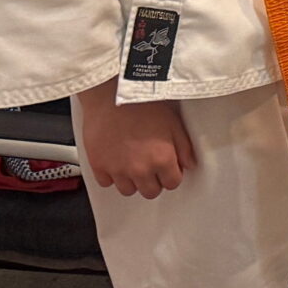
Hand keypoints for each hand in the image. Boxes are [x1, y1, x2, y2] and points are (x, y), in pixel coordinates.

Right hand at [76, 78, 195, 198]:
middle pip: (151, 192)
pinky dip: (111, 175)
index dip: (172, 175)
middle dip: (154, 181)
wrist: (113, 94)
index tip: (169, 169)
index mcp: (162, 159)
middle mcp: (140, 169)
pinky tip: (116, 161)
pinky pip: (106, 182)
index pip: (172, 184)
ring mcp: (118, 170)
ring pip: (128, 190)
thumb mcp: (174, 122)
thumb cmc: (142, 104)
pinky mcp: (98, 166)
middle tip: (151, 166)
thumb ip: (184, 147)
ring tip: (133, 163)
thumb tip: (188, 163)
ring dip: (132, 181)